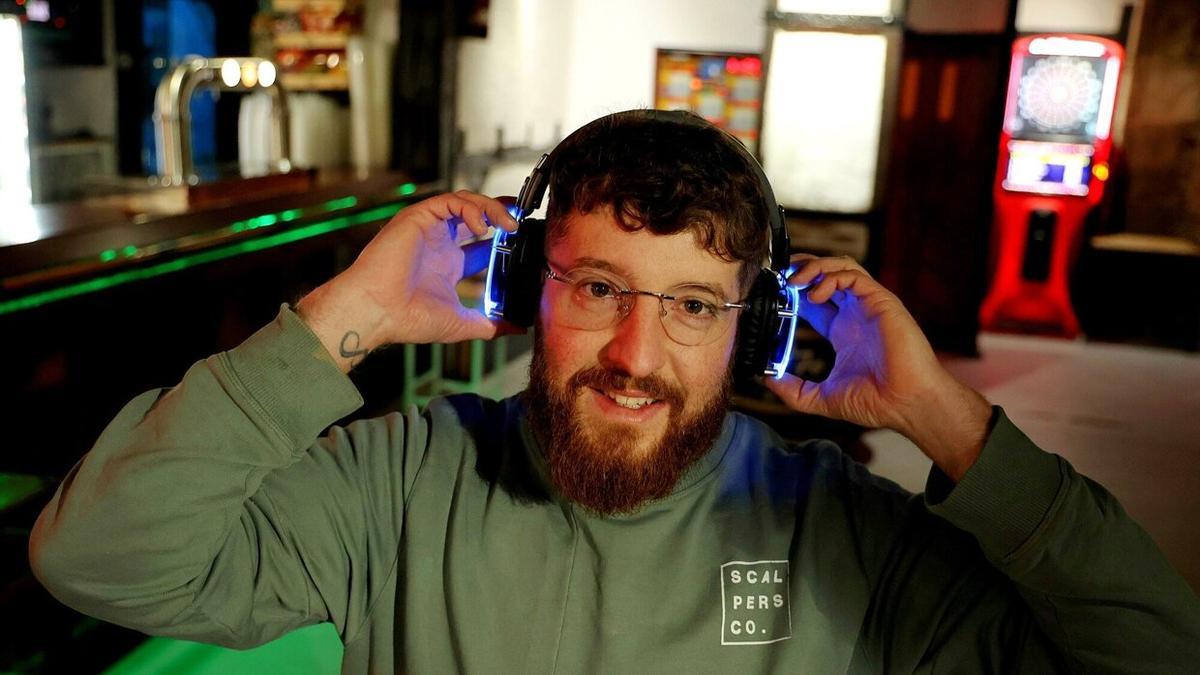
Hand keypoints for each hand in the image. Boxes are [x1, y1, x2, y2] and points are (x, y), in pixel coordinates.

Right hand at [296, 191, 521, 372]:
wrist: (378, 311)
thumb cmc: (409, 319)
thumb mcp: (462, 323)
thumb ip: (491, 324)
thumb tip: (519, 328)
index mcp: (448, 265)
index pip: (483, 244)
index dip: (504, 240)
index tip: (524, 242)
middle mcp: (439, 244)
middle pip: (476, 216)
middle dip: (501, 213)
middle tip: (521, 221)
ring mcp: (428, 229)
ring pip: (465, 202)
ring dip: (490, 208)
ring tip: (508, 223)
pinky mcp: (418, 217)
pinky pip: (450, 201)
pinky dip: (471, 208)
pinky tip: (483, 227)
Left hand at [762, 255, 991, 480]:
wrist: (906, 404)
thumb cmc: (875, 402)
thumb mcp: (821, 397)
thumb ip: (793, 390)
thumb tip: (765, 380)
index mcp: (844, 331)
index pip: (814, 300)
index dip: (793, 293)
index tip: (773, 296)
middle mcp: (856, 314)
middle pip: (827, 275)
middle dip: (801, 269)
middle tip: (779, 276)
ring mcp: (869, 306)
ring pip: (841, 267)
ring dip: (814, 267)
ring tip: (794, 282)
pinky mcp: (882, 302)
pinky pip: (854, 276)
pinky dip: (831, 278)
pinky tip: (815, 296)